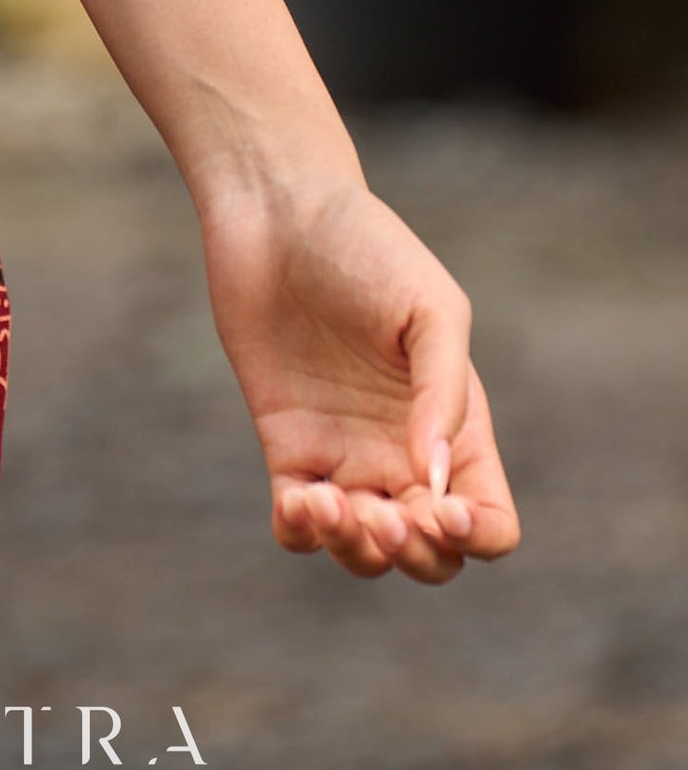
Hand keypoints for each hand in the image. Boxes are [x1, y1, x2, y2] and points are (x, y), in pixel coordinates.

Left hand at [199, 175, 520, 584]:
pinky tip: (297, 500)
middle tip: (380, 512)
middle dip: (414, 556)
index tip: (441, 509)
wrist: (279, 214)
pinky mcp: (286, 444)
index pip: (490, 519)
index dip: (478, 535)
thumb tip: (433, 478)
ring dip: (355, 551)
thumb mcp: (430, 308)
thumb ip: (443, 392)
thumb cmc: (367, 247)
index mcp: (457, 425)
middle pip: (431, 555)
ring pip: (364, 552)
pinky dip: (300, 534)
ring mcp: (344, 453)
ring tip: (326, 502)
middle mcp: (404, 451)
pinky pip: (297, 525)